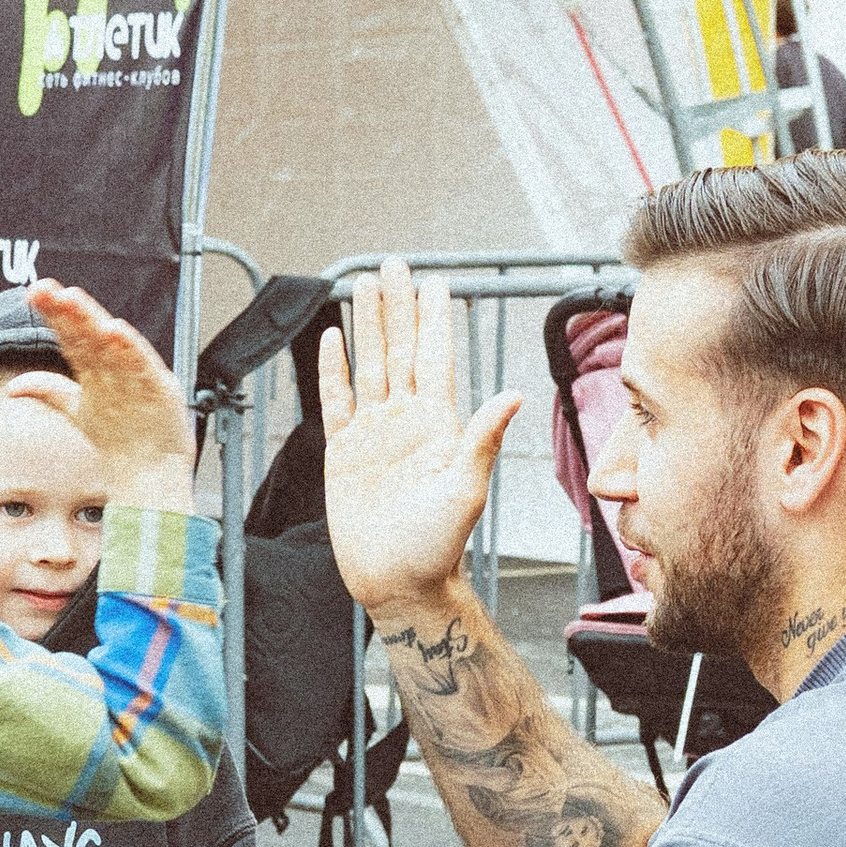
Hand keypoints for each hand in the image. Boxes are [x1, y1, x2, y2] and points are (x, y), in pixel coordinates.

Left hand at [18, 282, 194, 509]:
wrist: (151, 471)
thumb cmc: (119, 437)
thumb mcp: (77, 409)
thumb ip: (49, 391)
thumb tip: (10, 388)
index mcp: (96, 366)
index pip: (71, 333)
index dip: (54, 313)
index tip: (34, 293)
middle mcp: (115, 365)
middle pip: (87, 331)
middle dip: (67, 309)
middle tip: (47, 288)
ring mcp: (136, 374)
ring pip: (110, 342)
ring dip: (92, 320)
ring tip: (73, 298)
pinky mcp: (157, 388)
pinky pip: (141, 366)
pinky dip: (129, 348)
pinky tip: (115, 330)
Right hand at [319, 256, 520, 615]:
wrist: (398, 582)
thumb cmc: (438, 546)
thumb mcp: (465, 489)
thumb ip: (482, 439)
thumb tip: (513, 395)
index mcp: (438, 424)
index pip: (435, 358)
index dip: (434, 319)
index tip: (433, 282)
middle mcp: (406, 421)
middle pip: (400, 350)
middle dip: (397, 306)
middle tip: (393, 264)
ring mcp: (374, 434)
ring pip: (369, 365)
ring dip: (367, 326)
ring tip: (363, 286)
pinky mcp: (343, 453)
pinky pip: (335, 401)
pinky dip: (332, 370)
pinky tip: (332, 339)